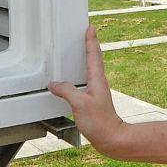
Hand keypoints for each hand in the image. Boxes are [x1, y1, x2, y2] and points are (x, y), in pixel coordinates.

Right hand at [48, 26, 127, 154]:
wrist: (111, 138)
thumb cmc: (100, 122)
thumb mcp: (79, 104)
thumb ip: (66, 91)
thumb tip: (54, 84)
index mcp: (96, 80)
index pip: (93, 55)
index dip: (91, 41)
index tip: (90, 28)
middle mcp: (98, 83)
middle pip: (94, 59)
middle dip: (90, 45)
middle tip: (87, 33)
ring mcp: (97, 91)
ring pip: (91, 69)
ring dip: (87, 57)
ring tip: (81, 50)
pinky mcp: (94, 100)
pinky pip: (86, 80)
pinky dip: (81, 73)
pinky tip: (75, 79)